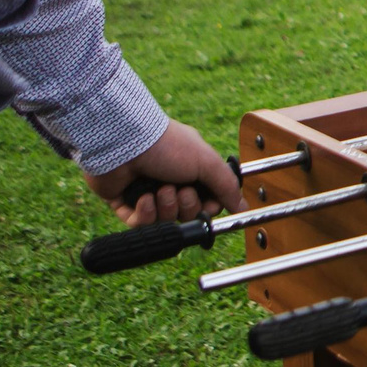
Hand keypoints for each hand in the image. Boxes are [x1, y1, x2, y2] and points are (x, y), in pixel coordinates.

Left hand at [87, 118, 245, 224]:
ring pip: (164, 220)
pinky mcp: (125, 203)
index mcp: (190, 172)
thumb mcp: (206, 162)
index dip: (206, 208)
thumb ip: (226, 186)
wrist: (127, 143)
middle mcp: (170, 183)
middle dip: (184, 206)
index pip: (206, 203)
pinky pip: (139, 223)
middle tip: (179, 190)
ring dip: (165, 208)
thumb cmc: (168, 146)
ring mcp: (146, 193)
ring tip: (159, 190)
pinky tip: (144, 198)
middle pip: (186, 214)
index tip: (206, 202)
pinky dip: (144, 214)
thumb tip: (242, 206)